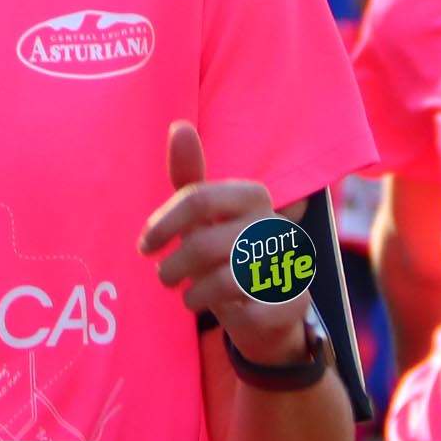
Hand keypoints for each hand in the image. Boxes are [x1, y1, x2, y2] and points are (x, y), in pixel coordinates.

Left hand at [138, 121, 313, 367]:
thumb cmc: (227, 252)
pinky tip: (225, 310)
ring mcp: (288, 263)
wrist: (267, 307)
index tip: (146, 246)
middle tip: (164, 277)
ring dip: (195, 293)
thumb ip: (189, 176)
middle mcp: (275, 224)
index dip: (163, 224)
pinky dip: (229, 314)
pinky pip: (251, 312)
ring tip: (188, 296)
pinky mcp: (294, 301)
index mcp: (252, 196)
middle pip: (205, 243)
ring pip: (226, 279)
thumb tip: (179, 126)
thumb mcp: (204, 214)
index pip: (198, 198)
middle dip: (174, 266)